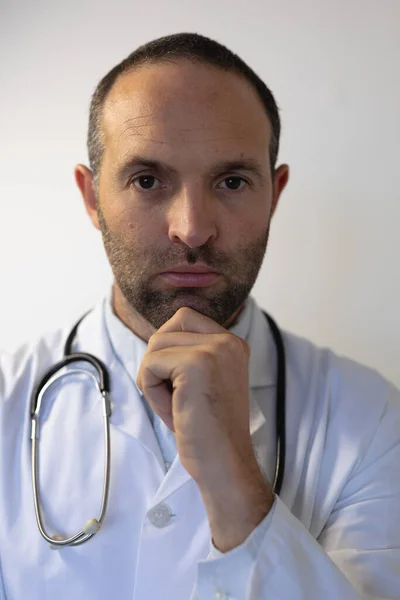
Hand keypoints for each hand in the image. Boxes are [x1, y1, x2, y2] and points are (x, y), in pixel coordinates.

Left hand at [136, 306, 252, 481]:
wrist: (225, 464)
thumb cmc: (208, 430)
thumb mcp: (203, 381)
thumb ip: (188, 354)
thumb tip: (155, 337)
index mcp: (232, 343)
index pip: (183, 319)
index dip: (168, 352)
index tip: (183, 387)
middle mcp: (228, 341)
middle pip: (166, 330)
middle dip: (158, 363)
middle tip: (174, 395)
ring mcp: (215, 349)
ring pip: (155, 346)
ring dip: (153, 380)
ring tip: (175, 406)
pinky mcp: (197, 363)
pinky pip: (150, 365)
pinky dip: (152, 392)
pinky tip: (174, 411)